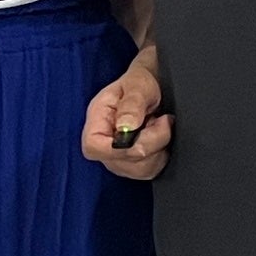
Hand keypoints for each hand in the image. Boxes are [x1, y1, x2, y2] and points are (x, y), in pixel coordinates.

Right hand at [80, 57, 170, 178]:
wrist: (152, 86)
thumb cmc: (140, 83)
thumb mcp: (138, 84)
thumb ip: (131, 105)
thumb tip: (125, 127)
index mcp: (97, 120)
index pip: (93, 146)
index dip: (117, 148)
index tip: (141, 130)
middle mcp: (103, 142)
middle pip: (120, 161)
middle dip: (150, 143)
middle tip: (163, 120)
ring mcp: (117, 157)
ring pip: (138, 170)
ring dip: (158, 149)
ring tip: (161, 126)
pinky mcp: (133, 165)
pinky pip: (149, 172)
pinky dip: (161, 157)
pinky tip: (161, 139)